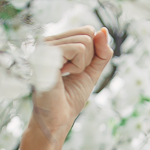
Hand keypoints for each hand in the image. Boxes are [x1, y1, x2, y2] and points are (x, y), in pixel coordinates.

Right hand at [30, 26, 112, 144]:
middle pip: (87, 33)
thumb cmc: (70, 98)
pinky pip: (79, 49)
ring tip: (65, 76)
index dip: (91, 53)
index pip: (87, 31)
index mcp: (56, 43)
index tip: (76, 69)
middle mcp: (48, 41)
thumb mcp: (91, 72)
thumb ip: (101, 53)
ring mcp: (45, 46)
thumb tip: (103, 30)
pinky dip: (78, 66)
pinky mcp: (47, 53)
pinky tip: (62, 76)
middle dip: (88, 58)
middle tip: (71, 74)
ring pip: (85, 41)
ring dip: (82, 64)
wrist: (57, 119)